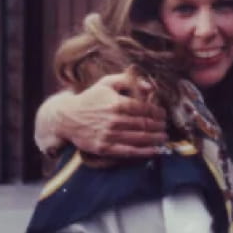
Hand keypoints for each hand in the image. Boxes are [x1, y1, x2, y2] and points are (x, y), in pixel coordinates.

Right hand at [50, 71, 167, 158]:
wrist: (67, 117)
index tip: (163, 115)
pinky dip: (145, 152)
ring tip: (163, 138)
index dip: (158, 113)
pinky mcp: (104, 148)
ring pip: (140, 138)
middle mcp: (114, 120)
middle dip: (159, 126)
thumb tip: (149, 86)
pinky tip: (155, 151)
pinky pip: (129, 152)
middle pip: (145, 124)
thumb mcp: (107, 83)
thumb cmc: (90, 98)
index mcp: (117, 103)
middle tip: (165, 127)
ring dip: (156, 139)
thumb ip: (128, 80)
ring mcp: (109, 135)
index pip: (145, 109)